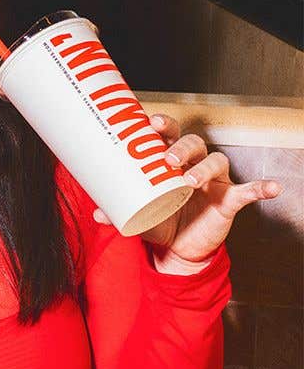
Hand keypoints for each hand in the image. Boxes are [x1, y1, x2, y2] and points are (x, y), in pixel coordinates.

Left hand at [92, 114, 280, 271]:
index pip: (168, 134)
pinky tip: (272, 188)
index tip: (150, 121)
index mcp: (169, 160)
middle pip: (193, 143)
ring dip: (205, 167)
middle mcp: (193, 164)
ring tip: (190, 181)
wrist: (179, 247)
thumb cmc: (159, 218)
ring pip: (217, 161)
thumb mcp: (137, 213)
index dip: (163, 124)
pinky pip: (249, 191)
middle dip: (181, 146)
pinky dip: (261, 188)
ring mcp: (214, 181)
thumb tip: (97, 213)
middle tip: (166, 158)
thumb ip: (118, 210)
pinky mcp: (229, 199)